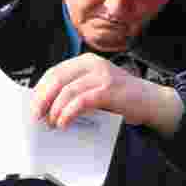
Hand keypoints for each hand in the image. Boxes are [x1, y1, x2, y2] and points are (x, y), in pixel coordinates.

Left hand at [31, 53, 183, 136]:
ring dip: (54, 109)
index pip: (53, 72)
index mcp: (85, 61)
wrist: (152, 102)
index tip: (32, 107)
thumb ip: (75, 90)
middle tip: (36, 117)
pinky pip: (81, 101)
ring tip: (51, 123)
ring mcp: (101, 75)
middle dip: (42, 100)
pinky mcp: (109, 89)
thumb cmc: (121, 98)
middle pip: (56, 79)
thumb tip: (46, 107)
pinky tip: (63, 123)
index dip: (40, 90)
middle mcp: (92, 64)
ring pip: (67, 90)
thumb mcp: (94, 88)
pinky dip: (68, 113)